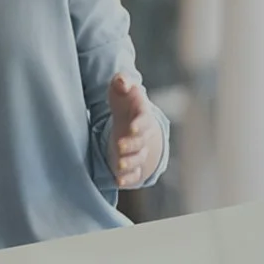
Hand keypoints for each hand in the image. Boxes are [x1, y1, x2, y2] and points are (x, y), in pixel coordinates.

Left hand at [107, 74, 167, 196]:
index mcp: (142, 116)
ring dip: (130, 162)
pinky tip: (119, 181)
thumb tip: (122, 82)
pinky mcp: (132, 164)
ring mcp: (138, 150)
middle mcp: (143, 135)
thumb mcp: (121, 89)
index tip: (131, 128)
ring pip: (139, 159)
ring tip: (119, 164)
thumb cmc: (126, 103)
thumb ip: (121, 82)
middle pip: (142, 142)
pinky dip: (128, 178)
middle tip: (119, 145)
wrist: (132, 122)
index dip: (139, 125)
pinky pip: (134, 174)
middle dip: (132, 145)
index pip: (145, 120)